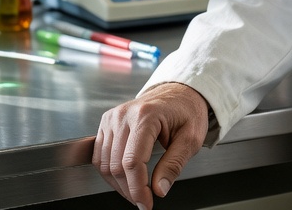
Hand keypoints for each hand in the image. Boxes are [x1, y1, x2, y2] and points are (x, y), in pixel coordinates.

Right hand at [93, 82, 210, 208]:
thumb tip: (159, 189)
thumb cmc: (186, 111)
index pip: (132, 162)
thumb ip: (174, 164)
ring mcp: (112, 117)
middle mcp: (124, 115)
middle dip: (129, 190)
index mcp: (146, 115)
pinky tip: (125, 178)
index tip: (146, 204)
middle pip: (116, 165)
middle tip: (144, 201)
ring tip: (136, 192)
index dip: (138, 188)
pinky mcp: (106, 122)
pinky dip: (109, 172)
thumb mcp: (191, 138)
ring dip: (118, 184)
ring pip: (104, 163)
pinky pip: (100, 154)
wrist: (178, 93)